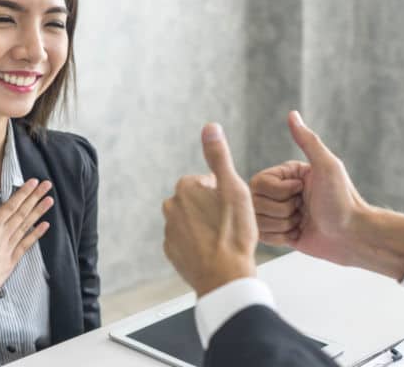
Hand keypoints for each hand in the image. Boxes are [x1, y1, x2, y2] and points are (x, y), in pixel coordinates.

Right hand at [0, 178, 52, 333]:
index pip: (10, 206)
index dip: (22, 193)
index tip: (33, 182)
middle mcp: (4, 235)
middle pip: (22, 213)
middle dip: (35, 197)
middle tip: (47, 185)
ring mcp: (9, 248)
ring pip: (27, 225)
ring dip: (39, 212)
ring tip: (50, 200)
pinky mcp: (11, 260)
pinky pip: (27, 244)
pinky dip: (36, 234)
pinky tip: (45, 226)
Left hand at [163, 123, 256, 296]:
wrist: (225, 278)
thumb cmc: (234, 233)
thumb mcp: (233, 188)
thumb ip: (219, 156)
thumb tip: (210, 126)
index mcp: (185, 188)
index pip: (208, 182)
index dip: (224, 193)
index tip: (232, 208)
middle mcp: (171, 206)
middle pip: (198, 200)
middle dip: (212, 208)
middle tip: (230, 224)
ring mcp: (169, 230)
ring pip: (193, 220)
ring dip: (206, 226)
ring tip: (223, 239)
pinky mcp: (171, 251)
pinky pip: (187, 241)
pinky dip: (199, 244)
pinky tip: (214, 251)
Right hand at [251, 111, 403, 278]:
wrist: (352, 236)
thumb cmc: (343, 199)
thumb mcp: (326, 166)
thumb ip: (308, 141)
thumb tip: (292, 114)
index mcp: (287, 175)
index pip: (258, 182)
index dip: (279, 191)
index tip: (301, 192)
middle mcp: (280, 193)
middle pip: (255, 201)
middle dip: (281, 209)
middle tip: (304, 209)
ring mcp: (279, 213)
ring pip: (258, 220)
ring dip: (282, 224)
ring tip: (303, 222)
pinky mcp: (280, 233)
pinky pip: (263, 236)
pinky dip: (280, 236)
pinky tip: (298, 234)